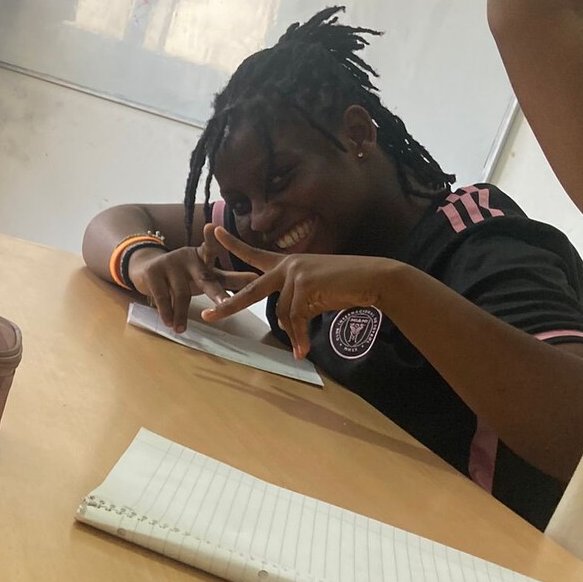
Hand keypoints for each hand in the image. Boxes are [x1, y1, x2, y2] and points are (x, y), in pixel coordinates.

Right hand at [128, 234, 257, 332]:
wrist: (146, 269)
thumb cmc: (184, 274)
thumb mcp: (206, 275)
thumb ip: (230, 279)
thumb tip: (256, 279)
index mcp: (203, 256)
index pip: (211, 249)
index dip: (213, 241)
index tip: (214, 229)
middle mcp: (187, 257)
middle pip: (204, 278)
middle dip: (215, 294)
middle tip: (224, 305)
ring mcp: (169, 263)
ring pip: (181, 293)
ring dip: (181, 314)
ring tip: (181, 329)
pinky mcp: (153, 273)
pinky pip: (162, 297)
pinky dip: (166, 312)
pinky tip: (169, 323)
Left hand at [200, 228, 400, 357]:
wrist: (374, 278)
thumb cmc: (347, 285)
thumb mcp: (314, 293)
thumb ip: (295, 303)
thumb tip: (286, 325)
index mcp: (287, 264)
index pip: (255, 255)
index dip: (233, 245)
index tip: (213, 231)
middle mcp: (288, 266)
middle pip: (251, 290)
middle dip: (228, 306)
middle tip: (208, 316)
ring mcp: (295, 274)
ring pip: (283, 313)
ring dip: (295, 332)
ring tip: (302, 346)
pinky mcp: (305, 285)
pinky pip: (296, 319)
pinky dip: (299, 337)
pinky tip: (303, 350)